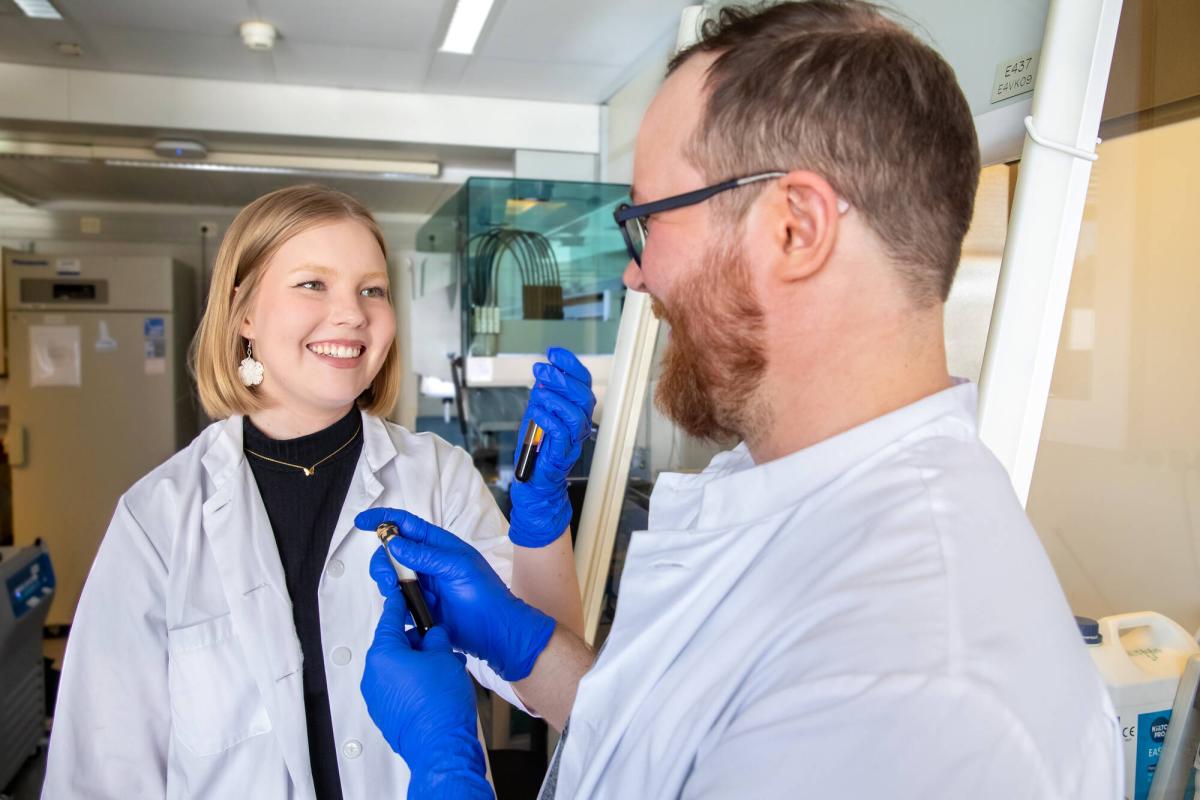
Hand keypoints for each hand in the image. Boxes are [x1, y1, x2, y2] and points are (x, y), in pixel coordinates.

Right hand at [356, 508, 555, 681]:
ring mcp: (423, 585)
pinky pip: (397, 599)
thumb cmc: (486, 595)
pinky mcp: (420, 606)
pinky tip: (402, 607)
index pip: (406, 524)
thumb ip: (425, 555)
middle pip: (392, 551)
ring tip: (396, 593)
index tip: (362, 521)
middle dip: (382, 560)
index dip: (384, 520)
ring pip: (391, 576)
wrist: (495, 632)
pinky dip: (393, 601)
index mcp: (439, 545)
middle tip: (388, 577)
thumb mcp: (457, 567)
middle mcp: (428, 562)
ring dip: (386, 582)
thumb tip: (395, 542)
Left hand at [360, 594, 491, 798]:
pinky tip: (435, 686)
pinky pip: (397, 688)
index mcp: (383, 655)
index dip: (398, 604)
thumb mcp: (445, 656)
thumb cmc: (440, 705)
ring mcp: (377, 697)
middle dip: (417, 641)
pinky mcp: (385, 714)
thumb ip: (436, 638)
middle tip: (438, 641)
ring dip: (417, 663)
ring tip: (443, 668)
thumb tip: (433, 635)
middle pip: (393, 646)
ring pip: (396, 668)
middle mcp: (373, 676)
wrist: (440, 744)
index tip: (399, 595)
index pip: (388, 619)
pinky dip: (413, 682)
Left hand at [510, 347, 595, 546]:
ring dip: (555, 399)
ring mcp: (573, 440)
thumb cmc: (536, 448)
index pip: (582, 382)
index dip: (570, 365)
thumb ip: (542, 396)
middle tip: (542, 370)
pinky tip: (537, 414)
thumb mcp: (537, 414)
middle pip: (584, 396)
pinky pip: (562, 433)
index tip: (554, 352)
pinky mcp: (563, 454)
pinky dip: (549, 419)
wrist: (533, 482)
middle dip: (562, 379)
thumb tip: (543, 376)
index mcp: (575, 411)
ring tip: (538, 393)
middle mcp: (579, 424)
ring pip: (576, 414)